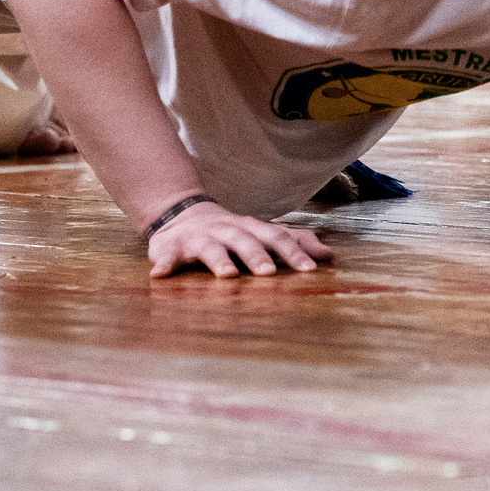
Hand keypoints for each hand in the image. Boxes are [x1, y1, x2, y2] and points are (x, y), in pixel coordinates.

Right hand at [145, 197, 332, 278]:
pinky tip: (161, 276)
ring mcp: (199, 238)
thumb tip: (329, 254)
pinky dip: (165, 264)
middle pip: (245, 240)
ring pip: (211, 247)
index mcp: (252, 229)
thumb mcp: (262, 233)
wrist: (182, 214)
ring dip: (219, 260)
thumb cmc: (231, 232)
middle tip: (269, 273)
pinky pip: (168, 256)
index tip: (310, 270)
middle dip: (257, 255)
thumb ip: (295, 242)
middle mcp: (227, 230)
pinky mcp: (171, 247)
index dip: (293, 253)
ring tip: (228, 276)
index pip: (277, 237)